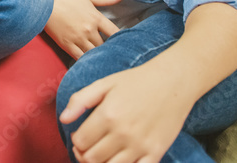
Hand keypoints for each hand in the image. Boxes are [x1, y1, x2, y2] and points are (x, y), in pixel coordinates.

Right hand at [45, 0, 122, 58]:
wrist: (44, 1)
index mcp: (96, 18)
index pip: (115, 32)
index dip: (121, 38)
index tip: (123, 42)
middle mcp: (89, 30)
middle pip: (104, 45)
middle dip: (107, 47)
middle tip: (110, 50)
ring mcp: (78, 39)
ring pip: (93, 53)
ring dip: (97, 55)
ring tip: (100, 57)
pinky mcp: (66, 45)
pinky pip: (79, 57)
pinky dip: (85, 60)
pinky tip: (88, 61)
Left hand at [59, 60, 195, 162]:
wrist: (173, 81)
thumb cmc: (137, 81)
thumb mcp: (105, 83)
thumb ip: (80, 100)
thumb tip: (63, 119)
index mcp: (107, 115)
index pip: (79, 142)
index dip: (75, 141)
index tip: (80, 136)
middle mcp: (123, 133)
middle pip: (91, 159)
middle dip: (84, 155)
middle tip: (88, 147)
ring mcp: (140, 145)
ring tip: (102, 153)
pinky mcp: (155, 152)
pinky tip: (121, 158)